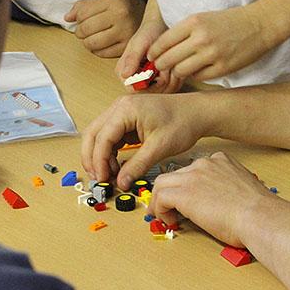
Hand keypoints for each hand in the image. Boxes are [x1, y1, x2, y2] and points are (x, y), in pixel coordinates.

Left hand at [64, 0, 143, 57]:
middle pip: (86, 29)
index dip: (77, 19)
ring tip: (91, 38)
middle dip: (80, 32)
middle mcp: (121, 16)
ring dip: (87, 43)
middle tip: (84, 31)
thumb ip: (84, 6)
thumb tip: (67, 18)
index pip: (83, 14)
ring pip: (92, 43)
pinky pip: (103, 54)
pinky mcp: (128, 47)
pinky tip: (100, 45)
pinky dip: (97, 51)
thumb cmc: (122, 8)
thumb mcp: (105, 0)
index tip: (81, 21)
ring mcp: (126, 33)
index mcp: (114, 1)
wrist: (147, 16)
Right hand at [81, 93, 202, 189]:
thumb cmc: (183, 122)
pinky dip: (109, 152)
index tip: (102, 179)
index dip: (98, 161)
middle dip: (92, 158)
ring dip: (100, 156)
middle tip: (99, 179)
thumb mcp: (159, 147)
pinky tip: (116, 166)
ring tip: (109, 175)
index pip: (102, 137)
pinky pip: (111, 136)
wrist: (198, 112)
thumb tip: (121, 182)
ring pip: (99, 135)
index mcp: (126, 109)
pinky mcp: (128, 119)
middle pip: (93, 134)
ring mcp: (122, 111)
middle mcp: (119, 107)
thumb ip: (137, 166)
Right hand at [116, 15, 182, 92]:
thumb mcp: (140, 43)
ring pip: (161, 94)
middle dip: (162, 83)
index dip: (149, 85)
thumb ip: (132, 58)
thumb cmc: (149, 32)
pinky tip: (177, 69)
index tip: (160, 73)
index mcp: (124, 72)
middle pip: (149, 95)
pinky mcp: (160, 82)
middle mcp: (134, 80)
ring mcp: (148, 83)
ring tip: (173, 66)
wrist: (161, 26)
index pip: (134, 91)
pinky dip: (176, 80)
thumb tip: (125, 74)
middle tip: (169, 68)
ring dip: (171, 81)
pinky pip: (170, 90)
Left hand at [148, 6, 269, 81]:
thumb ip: (183, 32)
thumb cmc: (229, 21)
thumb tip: (161, 49)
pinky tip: (197, 69)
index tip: (151, 57)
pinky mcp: (222, 68)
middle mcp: (200, 38)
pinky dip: (194, 75)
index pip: (162, 42)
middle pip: (168, 59)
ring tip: (180, 69)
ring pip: (181, 71)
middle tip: (161, 68)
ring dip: (177, 72)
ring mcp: (212, 54)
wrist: (259, 24)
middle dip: (161, 66)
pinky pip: (198, 77)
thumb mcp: (203, 18)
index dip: (153, 53)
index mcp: (193, 22)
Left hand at [149, 152, 273, 246]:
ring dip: (160, 201)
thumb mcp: (242, 188)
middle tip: (169, 208)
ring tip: (165, 216)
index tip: (188, 200)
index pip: (193, 169)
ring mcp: (193, 177)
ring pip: (162, 184)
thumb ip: (227, 189)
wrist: (259, 216)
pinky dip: (160, 210)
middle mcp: (204, 164)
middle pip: (174, 175)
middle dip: (170, 192)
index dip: (187, 186)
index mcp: (221, 161)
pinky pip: (161, 198)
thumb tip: (218, 204)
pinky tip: (170, 221)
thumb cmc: (258, 211)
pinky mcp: (184, 193)